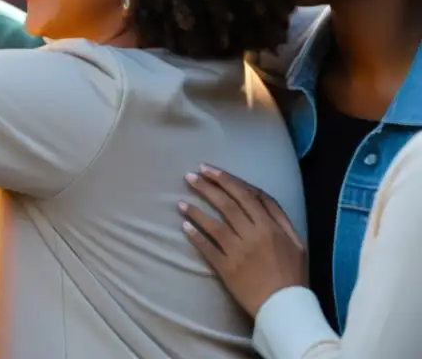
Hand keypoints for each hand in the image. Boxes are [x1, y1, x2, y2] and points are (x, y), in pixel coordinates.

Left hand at [179, 165, 307, 317]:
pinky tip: (184, 226)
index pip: (245, 194)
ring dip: (195, 210)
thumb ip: (278, 217)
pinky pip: (208, 248)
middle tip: (189, 176)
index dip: (225, 180)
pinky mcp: (227, 269)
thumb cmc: (292, 273)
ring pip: (214, 224)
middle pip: (226, 204)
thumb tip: (258, 196)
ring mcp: (239, 252)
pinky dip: (195, 236)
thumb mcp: (295, 241)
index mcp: (271, 227)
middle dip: (206, 187)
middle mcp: (254, 236)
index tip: (208, 169)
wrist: (285, 307)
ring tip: (180, 202)